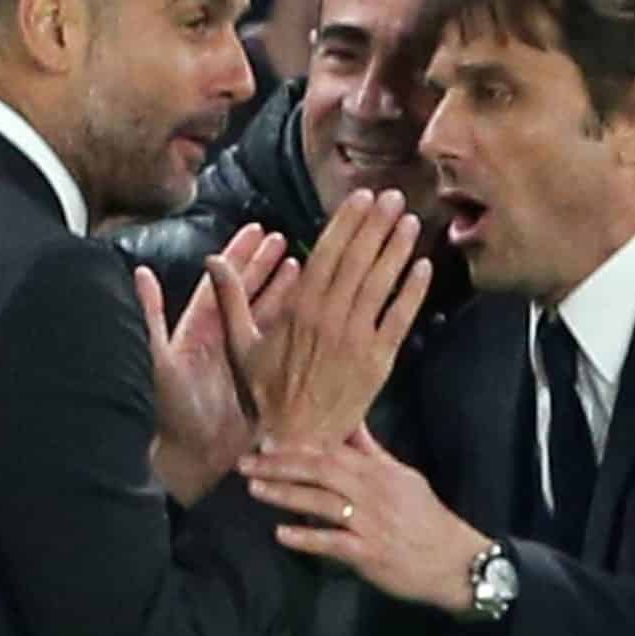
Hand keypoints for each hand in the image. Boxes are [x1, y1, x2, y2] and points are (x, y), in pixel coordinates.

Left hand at [135, 223, 297, 504]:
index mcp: (198, 330)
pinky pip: (279, 344)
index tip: (258, 231)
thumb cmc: (172, 412)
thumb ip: (151, 316)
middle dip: (265, 265)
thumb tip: (138, 272)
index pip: (222, 284)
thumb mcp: (159, 360)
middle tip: (285, 239)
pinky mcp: (262, 378)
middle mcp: (223, 341)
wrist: (193, 458)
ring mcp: (244, 360)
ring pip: (266, 315)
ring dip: (283, 289)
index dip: (239, 257)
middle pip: (246, 293)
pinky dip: (294, 323)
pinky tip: (310, 306)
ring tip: (302, 264)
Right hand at [213, 189, 431, 446]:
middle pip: (359, 260)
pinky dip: (412, 292)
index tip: (362, 197)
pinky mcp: (379, 361)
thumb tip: (211, 260)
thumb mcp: (241, 345)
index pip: (328, 252)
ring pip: (381, 284)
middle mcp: (330, 317)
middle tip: (395, 196)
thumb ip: (230, 299)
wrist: (297, 440)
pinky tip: (423, 267)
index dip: (347, 222)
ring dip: (397, 249)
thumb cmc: (266, 393)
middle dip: (377, 224)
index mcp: (299, 308)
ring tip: (411, 221)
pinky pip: (400, 319)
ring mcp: (358, 338)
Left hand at [241, 424, 486, 612]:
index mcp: (379, 471)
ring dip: (285, 495)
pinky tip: (281, 534)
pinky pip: (332, 543)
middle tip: (245, 464)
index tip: (265, 442)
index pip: (332, 451)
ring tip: (254, 490)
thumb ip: (372, 451)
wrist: (455, 561)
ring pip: (321, 502)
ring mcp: (370, 523)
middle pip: (320, 471)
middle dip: (280, 466)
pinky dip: (306, 537)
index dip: (296, 446)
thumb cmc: (426, 518)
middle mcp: (372, 492)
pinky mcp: (368, 553)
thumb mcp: (403, 476)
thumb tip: (351, 421)